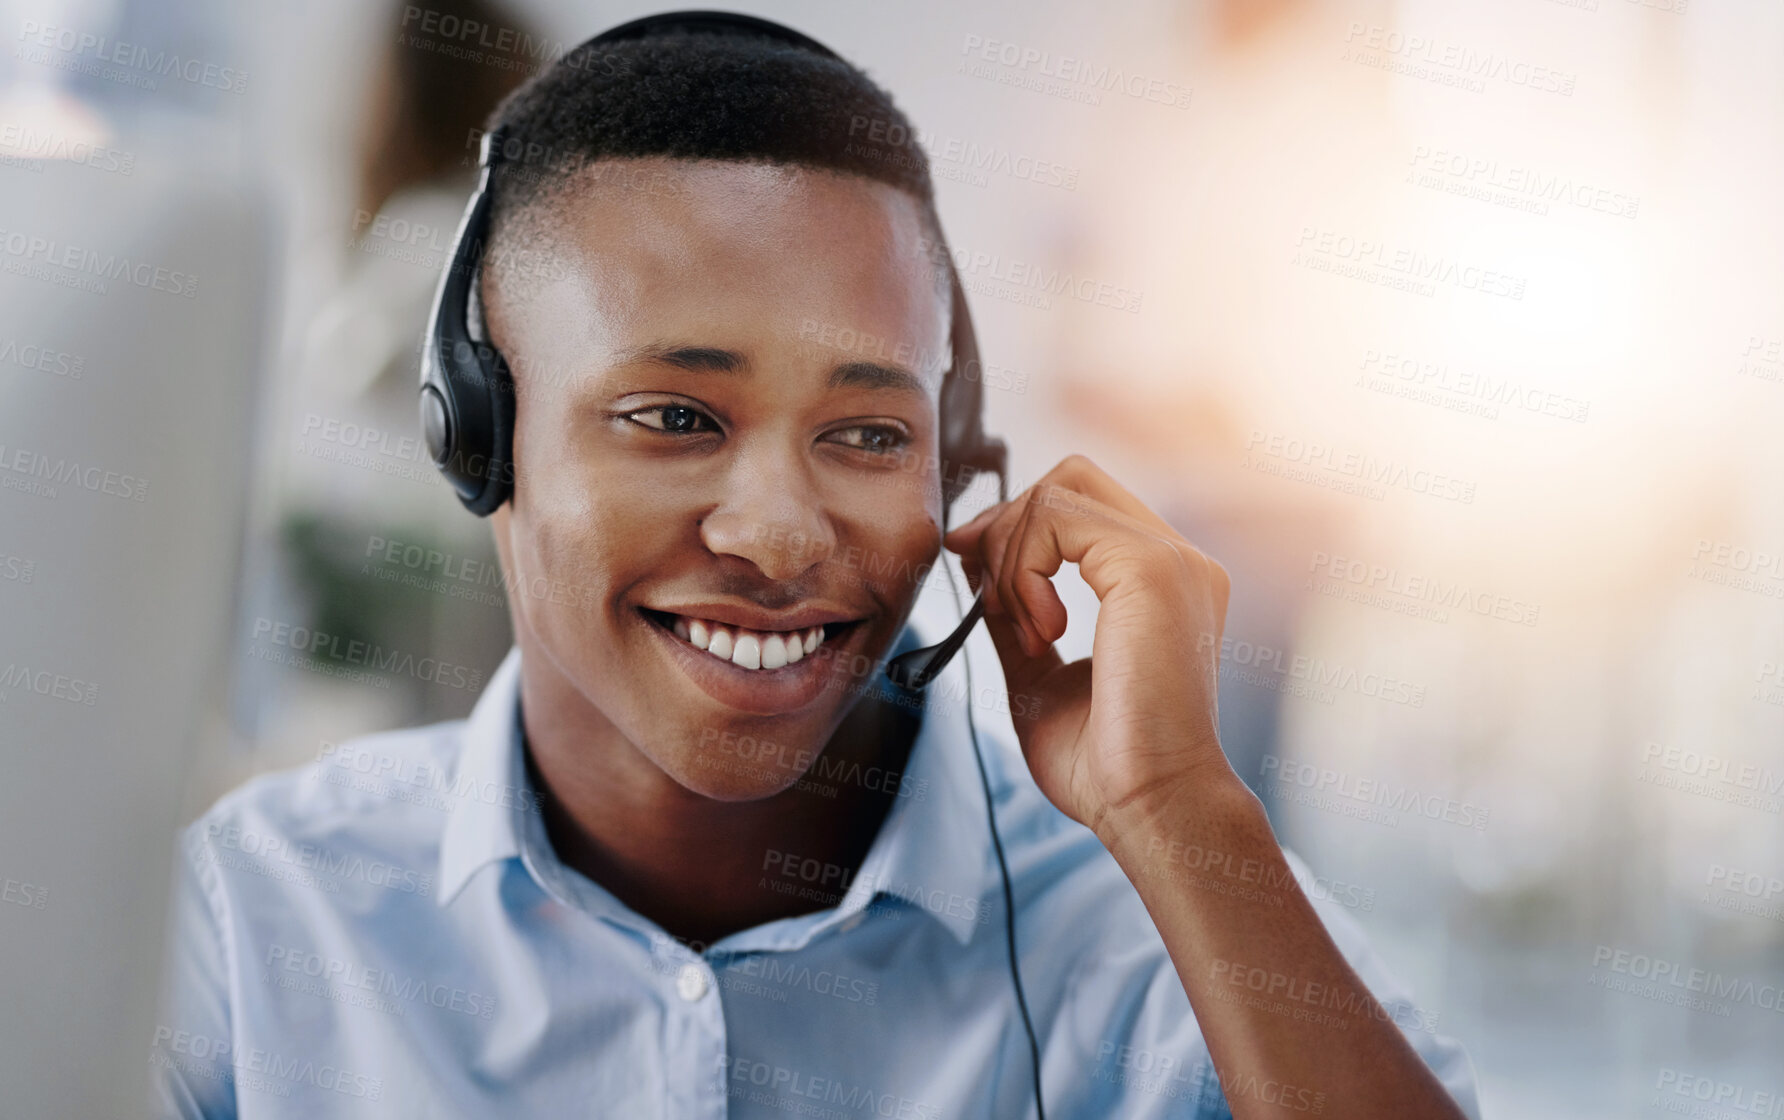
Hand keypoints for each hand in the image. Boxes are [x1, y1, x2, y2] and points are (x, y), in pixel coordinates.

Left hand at [943, 455, 1239, 837]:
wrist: (1148, 805)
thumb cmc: (1105, 762)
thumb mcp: (1039, 672)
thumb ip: (1014, 613)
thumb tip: (974, 560)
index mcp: (1161, 581)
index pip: (1081, 504)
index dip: (1015, 524)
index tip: (971, 566)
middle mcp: (1178, 559)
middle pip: (1070, 477)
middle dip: (1009, 524)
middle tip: (991, 598)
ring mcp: (1172, 557)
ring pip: (1058, 491)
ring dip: (1013, 558)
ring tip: (1028, 633)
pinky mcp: (1152, 566)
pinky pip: (1058, 516)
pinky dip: (1025, 566)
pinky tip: (1041, 630)